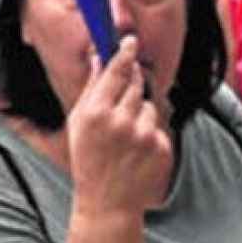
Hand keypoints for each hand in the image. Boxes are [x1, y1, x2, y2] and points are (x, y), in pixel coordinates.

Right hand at [67, 37, 173, 218]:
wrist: (108, 201)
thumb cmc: (88, 159)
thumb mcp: (78, 123)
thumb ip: (91, 89)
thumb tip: (100, 59)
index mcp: (96, 112)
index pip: (116, 72)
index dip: (124, 54)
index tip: (130, 41)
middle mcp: (121, 121)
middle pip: (134, 84)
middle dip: (130, 85)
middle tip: (120, 101)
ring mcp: (144, 134)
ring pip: (149, 105)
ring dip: (140, 113)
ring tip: (125, 135)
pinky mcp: (162, 147)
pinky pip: (159, 126)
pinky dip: (149, 132)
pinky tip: (136, 149)